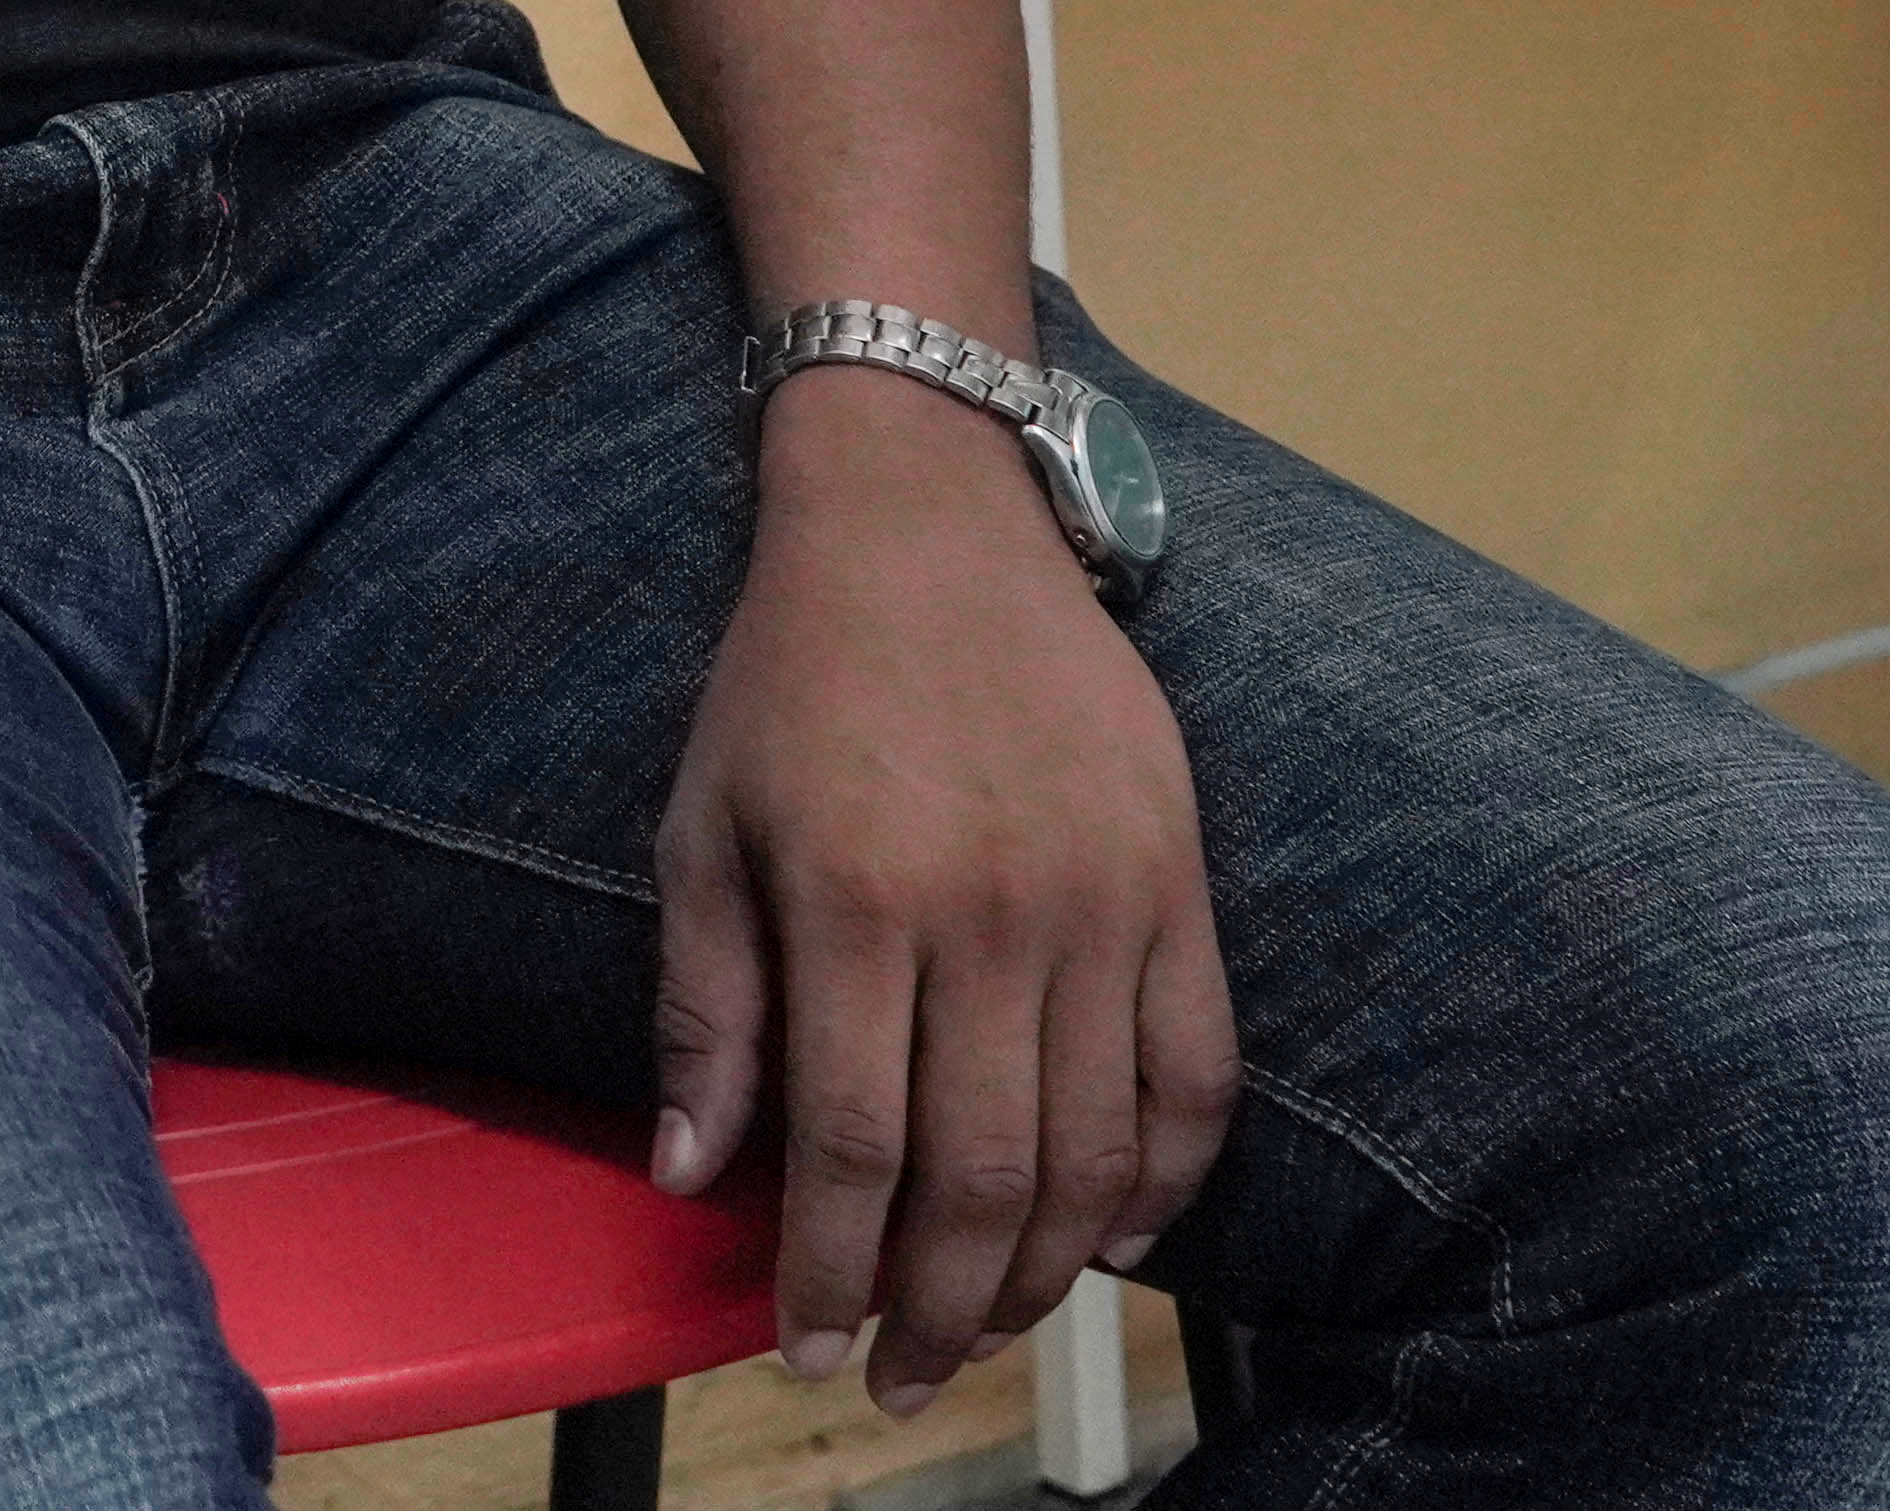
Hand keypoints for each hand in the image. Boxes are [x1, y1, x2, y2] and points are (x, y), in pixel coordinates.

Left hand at [654, 367, 1234, 1418]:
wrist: (928, 516)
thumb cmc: (793, 675)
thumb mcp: (704, 826)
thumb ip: (706, 1011)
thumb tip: (690, 1177)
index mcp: (860, 899)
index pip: (851, 1146)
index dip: (828, 1269)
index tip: (806, 1346)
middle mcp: (994, 913)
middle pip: (987, 1175)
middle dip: (939, 1306)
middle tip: (899, 1371)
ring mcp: (1105, 898)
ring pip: (1098, 1149)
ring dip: (1048, 1272)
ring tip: (991, 1329)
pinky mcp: (1182, 878)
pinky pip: (1199, 1071)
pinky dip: (1170, 1177)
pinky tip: (1120, 1236)